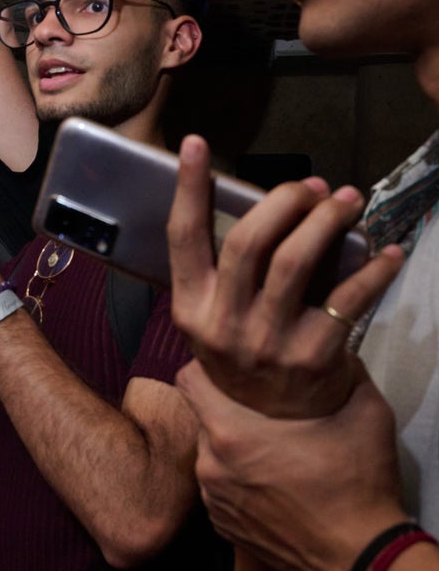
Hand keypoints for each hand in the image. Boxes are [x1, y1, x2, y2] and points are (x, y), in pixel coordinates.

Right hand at [166, 135, 404, 417]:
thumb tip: (276, 203)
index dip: (188, 188)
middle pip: (248, 242)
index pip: (183, 238)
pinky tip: (386, 251)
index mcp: (191, 308)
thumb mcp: (217, 317)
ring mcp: (267, 344)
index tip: (195, 144)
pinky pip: (349, 300)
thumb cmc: (248, 351)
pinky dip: (374, 270)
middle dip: (284, 201)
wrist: (278, 426)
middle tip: (310, 187)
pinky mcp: (313, 358)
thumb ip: (227, 270)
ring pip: (296, 262)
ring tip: (347, 200)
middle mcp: (223, 325)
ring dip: (327, 221)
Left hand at [178, 358, 407, 570]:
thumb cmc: (357, 486)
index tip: (227, 367)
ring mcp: (212, 498)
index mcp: (231, 432)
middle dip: (227, 410)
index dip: (204, 367)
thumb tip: (335, 354)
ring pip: (210, 455)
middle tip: (262, 410)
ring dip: (232, 448)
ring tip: (270, 450)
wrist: (359, 560)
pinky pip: (219, 488)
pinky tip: (270, 483)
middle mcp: (210, 464)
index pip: (188, 380)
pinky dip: (236, 481)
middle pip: (203, 418)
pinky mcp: (220, 526)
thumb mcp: (363, 415)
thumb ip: (346, 374)